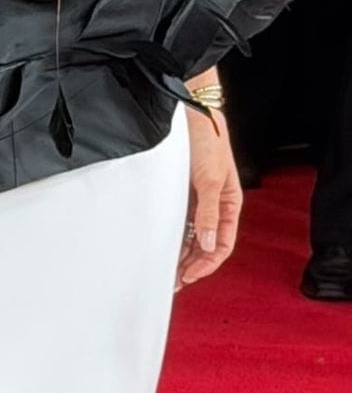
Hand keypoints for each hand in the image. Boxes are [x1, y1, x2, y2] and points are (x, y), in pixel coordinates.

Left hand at [176, 108, 241, 289]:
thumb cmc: (207, 140)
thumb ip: (208, 213)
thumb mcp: (208, 179)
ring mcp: (198, 198)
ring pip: (193, 234)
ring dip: (182, 252)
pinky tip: (164, 245)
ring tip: (167, 269)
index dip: (206, 263)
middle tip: (174, 281)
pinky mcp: (183, 190)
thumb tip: (207, 244)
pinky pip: (180, 219)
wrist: (192, 112)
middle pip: (206, 243)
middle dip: (192, 263)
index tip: (188, 276)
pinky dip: (174, 234)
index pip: (221, 244)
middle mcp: (214, 203)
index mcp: (229, 203)